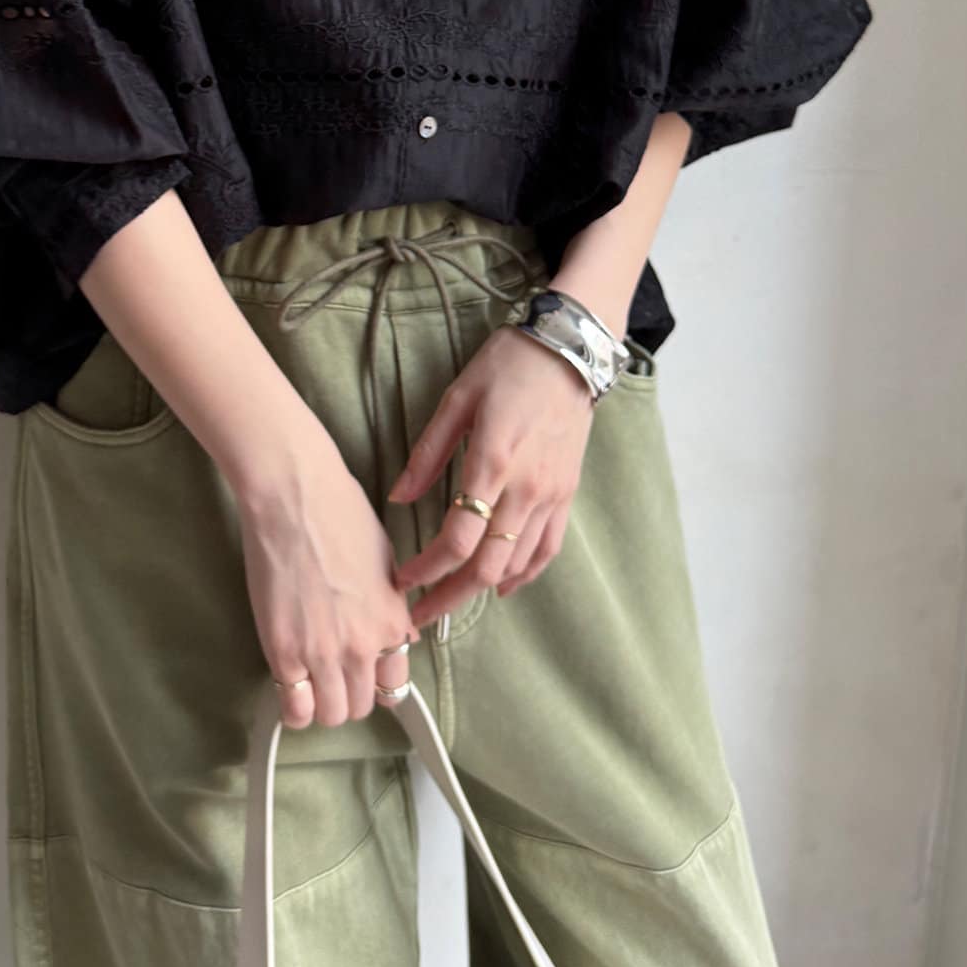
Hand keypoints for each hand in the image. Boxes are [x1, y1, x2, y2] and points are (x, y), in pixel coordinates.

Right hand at [236, 417, 418, 730]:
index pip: (394, 687)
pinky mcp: (282, 653)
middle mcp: (362, 648)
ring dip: (321, 703)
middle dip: (347, 694)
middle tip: (331, 672)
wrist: (295, 496)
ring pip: (329, 715)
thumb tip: (397, 638)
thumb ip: (391, 609)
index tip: (362, 673)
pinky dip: (293, 707)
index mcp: (391, 624)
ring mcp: (321, 654)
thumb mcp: (386, 563)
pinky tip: (289, 685)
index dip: (376, 682)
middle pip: (360, 707)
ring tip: (308, 680)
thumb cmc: (341, 514)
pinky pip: (294, 709)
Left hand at [388, 323, 594, 624]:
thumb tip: (397, 498)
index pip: (458, 538)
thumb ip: (427, 453)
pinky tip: (504, 585)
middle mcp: (526, 488)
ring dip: (481, 590)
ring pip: (517, 563)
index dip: (426, 569)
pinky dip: (525, 574)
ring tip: (450, 601)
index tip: (401, 581)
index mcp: (492, 462)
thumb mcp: (457, 399)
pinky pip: (548, 547)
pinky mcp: (567, 493)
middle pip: (488, 565)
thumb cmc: (507, 365)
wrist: (569, 348)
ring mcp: (551, 494)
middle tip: (418, 617)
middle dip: (449, 598)